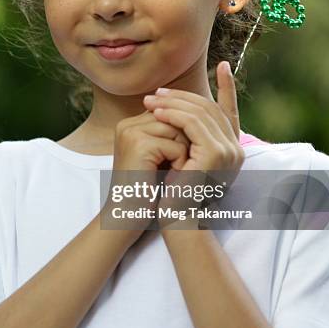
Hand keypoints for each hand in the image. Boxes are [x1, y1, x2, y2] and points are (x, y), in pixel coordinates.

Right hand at [104, 110, 190, 231]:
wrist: (127, 216)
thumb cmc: (148, 191)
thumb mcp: (160, 157)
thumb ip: (170, 136)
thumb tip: (201, 120)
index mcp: (131, 124)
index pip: (171, 112)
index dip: (185, 134)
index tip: (186, 157)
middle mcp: (128, 124)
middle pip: (176, 118)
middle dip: (186, 143)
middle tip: (181, 166)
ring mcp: (131, 132)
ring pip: (178, 130)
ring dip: (185, 154)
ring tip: (175, 172)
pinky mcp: (138, 144)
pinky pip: (176, 146)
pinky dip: (180, 164)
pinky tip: (171, 179)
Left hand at [142, 62, 243, 228]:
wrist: (175, 216)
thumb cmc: (173, 191)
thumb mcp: (181, 157)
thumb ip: (186, 136)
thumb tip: (170, 108)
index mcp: (231, 148)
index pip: (230, 111)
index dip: (228, 87)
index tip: (223, 65)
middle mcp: (236, 149)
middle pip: (210, 108)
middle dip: (182, 96)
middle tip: (157, 91)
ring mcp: (229, 151)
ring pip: (200, 113)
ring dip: (172, 104)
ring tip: (150, 100)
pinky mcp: (216, 154)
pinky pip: (193, 124)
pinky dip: (173, 115)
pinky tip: (156, 111)